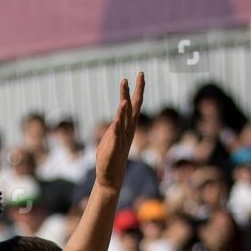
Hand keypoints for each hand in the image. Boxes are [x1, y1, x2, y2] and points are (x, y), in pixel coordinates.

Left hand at [94, 73, 144, 191]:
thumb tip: (117, 120)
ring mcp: (122, 138)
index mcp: (127, 127)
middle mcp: (127, 130)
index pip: (134, 105)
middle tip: (139, 73)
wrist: (110, 177)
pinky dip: (118, 123)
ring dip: (125, 101)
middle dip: (135, 90)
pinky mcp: (114, 146)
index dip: (137, 89)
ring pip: (125, 116)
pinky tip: (118, 113)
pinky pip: (117, 132)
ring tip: (124, 85)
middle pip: (133, 107)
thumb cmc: (110, 158)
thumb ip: (115, 128)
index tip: (140, 74)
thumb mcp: (112, 138)